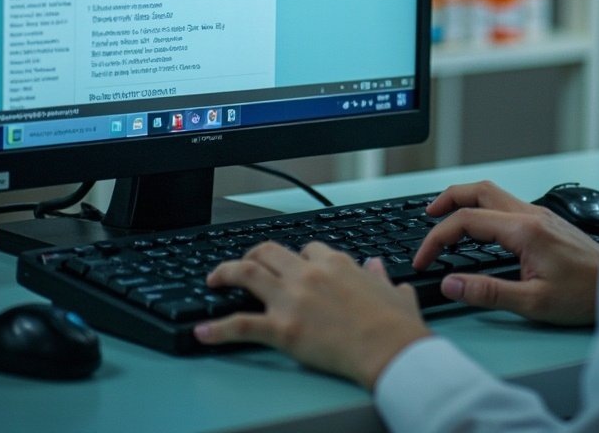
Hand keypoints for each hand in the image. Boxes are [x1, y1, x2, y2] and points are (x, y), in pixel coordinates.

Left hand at [194, 241, 431, 388]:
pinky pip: (241, 324)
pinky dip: (218, 328)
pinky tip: (202, 332)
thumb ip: (379, 276)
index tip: (294, 266)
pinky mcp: (283, 328)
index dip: (298, 257)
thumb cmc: (396, 324)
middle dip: (253, 253)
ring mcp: (292, 299)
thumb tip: (376, 267)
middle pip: (270, 251)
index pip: (307, 249)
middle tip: (242, 263)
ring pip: (248, 273)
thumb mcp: (393, 289)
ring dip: (226, 272)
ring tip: (214, 279)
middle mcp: (308, 274)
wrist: (392, 349)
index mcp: (335, 262)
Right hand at [414, 180, 598, 325]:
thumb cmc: (585, 295)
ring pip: (493, 192)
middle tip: (426, 217)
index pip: (467, 220)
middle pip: (478, 190)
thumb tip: (451, 284)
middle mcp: (531, 213)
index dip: (437, 237)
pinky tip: (480, 227)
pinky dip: (483, 208)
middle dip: (446, 200)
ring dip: (465, 200)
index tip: (424, 257)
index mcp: (524, 229)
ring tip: (446, 217)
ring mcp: (539, 214)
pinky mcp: (545, 221)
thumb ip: (488, 292)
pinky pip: (505, 204)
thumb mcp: (533, 302)